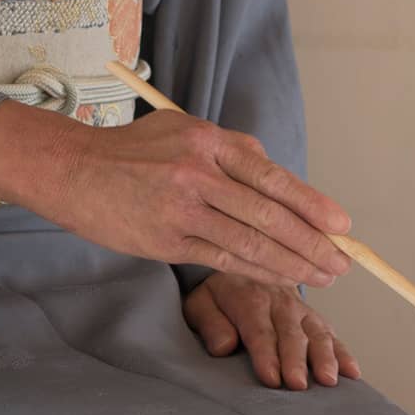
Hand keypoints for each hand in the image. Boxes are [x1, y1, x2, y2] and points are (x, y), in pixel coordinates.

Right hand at [0, 101, 352, 287]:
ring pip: (251, 243)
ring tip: (322, 278)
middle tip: (343, 262)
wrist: (72, 169)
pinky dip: (257, 274)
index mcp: (209, 141)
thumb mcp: (183, 132)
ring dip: (293, 265)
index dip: (312, 205)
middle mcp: (198, 173)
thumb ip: (231, 153)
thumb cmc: (134, 152)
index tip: (342, 226)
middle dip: (313, 243)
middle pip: (269, 214)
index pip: (272, 177)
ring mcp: (182, 209)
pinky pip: (223, 260)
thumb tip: (282, 185)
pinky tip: (281, 282)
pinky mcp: (167, 240)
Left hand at [184, 272, 362, 389]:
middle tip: (298, 385)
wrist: (243, 272)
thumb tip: (224, 346)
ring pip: (316, 332)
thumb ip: (209, 324)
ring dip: (324, 357)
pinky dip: (344, 353)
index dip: (266, 354)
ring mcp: (301, 309)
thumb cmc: (218, 299)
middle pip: (290, 333)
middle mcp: (279, 301)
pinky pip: (332, 334)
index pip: (259, 328)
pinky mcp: (314, 318)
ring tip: (328, 380)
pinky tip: (352, 372)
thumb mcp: (199, 305)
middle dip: (295, 360)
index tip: (271, 378)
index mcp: (248, 296)